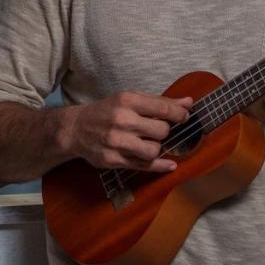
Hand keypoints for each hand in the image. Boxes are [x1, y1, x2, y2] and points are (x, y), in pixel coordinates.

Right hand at [60, 91, 192, 171]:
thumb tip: (188, 102)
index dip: (180, 113)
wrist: (76, 128)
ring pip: (154, 150)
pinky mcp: (114, 160)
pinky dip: (160, 166)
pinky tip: (169, 164)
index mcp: (126, 100)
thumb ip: (159, 102)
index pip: (163, 108)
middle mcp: (121, 120)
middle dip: (165, 131)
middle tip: (159, 129)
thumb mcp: (128, 99)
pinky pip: (144, 166)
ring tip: (149, 142)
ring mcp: (117, 142)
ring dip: (157, 147)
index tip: (185, 116)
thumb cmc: (106, 111)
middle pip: (162, 130)